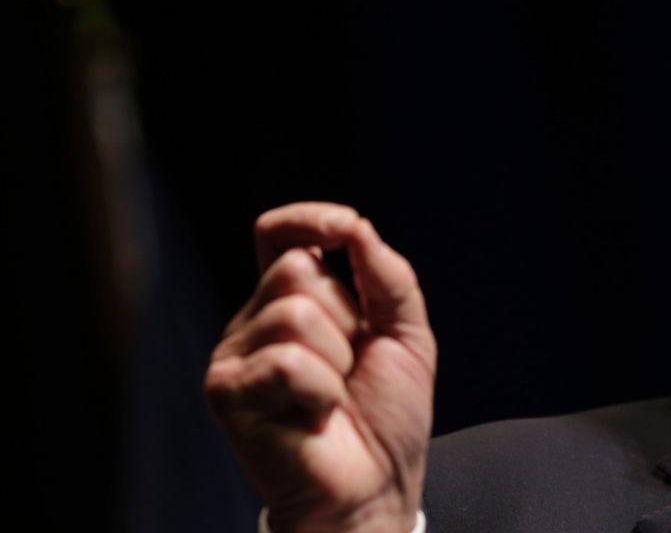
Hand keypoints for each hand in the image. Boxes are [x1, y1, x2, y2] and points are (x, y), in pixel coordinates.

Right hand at [205, 203, 435, 532]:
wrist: (376, 487)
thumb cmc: (388, 416)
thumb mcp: (408, 334)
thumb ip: (388, 276)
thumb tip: (356, 226)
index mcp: (295, 300)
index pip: (279, 234)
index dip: (306, 218)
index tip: (344, 227)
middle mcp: (257, 321)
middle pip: (297, 268)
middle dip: (345, 316)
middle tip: (349, 368)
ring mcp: (236, 354)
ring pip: (294, 313)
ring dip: (337, 361)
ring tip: (332, 397)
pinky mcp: (226, 391)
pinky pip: (286, 361)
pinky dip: (320, 391)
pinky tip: (314, 417)